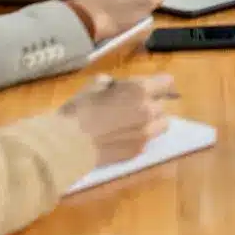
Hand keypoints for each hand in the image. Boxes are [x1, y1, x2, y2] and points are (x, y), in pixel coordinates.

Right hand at [61, 74, 177, 166]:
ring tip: (132, 123)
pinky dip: (140, 137)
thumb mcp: (92, 86)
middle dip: (152, 104)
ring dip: (151, 122)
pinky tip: (121, 138)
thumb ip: (110, 84)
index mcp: (139, 91)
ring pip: (161, 125)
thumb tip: (113, 86)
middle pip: (163, 105)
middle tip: (133, 106)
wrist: (68, 145)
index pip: (166, 82)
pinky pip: (147, 141)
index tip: (149, 87)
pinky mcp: (137, 152)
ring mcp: (145, 134)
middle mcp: (148, 112)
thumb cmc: (78, 110)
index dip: (158, 84)